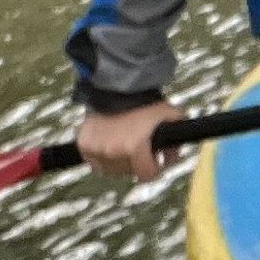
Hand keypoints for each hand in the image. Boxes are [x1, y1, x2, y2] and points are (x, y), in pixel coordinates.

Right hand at [74, 99, 188, 183]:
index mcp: (134, 148)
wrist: (116, 84)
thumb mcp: (170, 117)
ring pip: (110, 168)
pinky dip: (101, 154)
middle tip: (139, 146)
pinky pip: (94, 160)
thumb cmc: (145, 100)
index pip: (147, 175)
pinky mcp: (84, 144)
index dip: (154, 167)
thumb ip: (176, 141)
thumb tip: (170, 156)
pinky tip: (109, 141)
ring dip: (118, 159)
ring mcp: (96, 149)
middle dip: (136, 161)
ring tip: (124, 141)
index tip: (155, 159)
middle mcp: (113, 152)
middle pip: (129, 171)